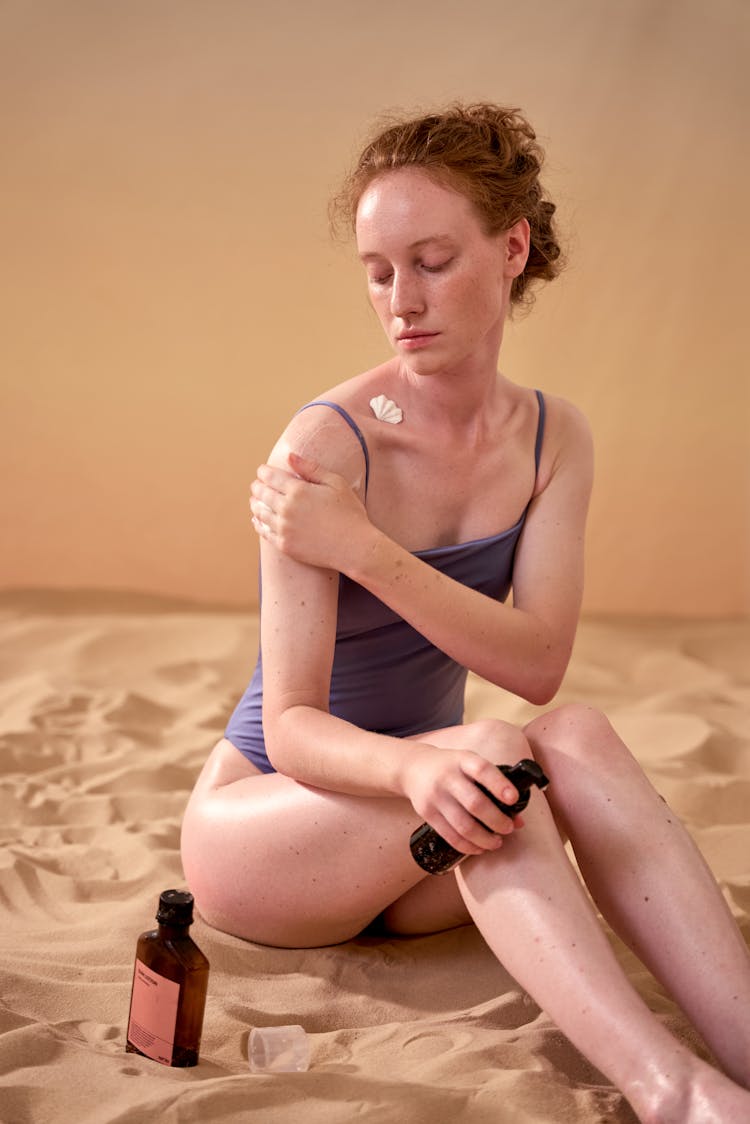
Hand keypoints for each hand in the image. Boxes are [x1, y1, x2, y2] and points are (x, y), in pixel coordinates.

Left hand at [250, 452, 374, 571]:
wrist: (355, 547)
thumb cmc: (350, 513)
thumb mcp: (336, 483)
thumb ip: (311, 468)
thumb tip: (290, 456)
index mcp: (298, 490)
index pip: (270, 476)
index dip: (263, 472)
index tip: (262, 471)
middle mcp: (286, 509)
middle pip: (262, 494)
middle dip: (257, 487)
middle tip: (256, 485)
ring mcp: (284, 528)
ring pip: (260, 513)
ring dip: (255, 504)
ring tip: (255, 500)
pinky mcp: (285, 545)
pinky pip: (264, 532)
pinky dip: (258, 524)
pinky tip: (257, 520)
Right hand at [401, 744, 523, 856]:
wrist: (414, 767)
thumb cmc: (452, 767)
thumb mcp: (469, 763)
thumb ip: (493, 786)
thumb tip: (519, 819)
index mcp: (463, 760)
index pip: (482, 770)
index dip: (499, 785)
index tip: (514, 799)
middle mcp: (447, 777)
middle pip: (474, 803)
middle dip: (497, 820)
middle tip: (509, 828)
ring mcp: (435, 796)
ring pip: (463, 825)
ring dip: (484, 838)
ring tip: (497, 842)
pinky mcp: (427, 813)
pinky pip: (450, 836)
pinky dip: (468, 846)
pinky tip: (479, 848)